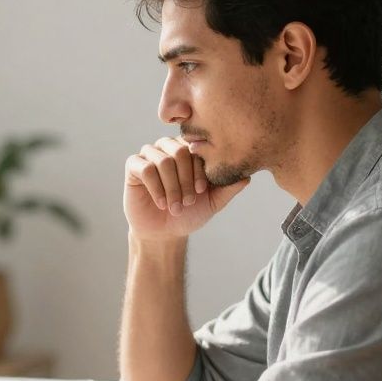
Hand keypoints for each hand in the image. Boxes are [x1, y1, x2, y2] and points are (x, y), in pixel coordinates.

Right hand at [124, 137, 248, 241]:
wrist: (164, 233)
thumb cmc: (189, 214)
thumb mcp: (213, 202)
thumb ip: (229, 187)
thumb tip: (247, 175)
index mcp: (189, 150)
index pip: (197, 148)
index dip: (200, 170)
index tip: (202, 191)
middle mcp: (169, 147)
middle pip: (180, 151)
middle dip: (186, 179)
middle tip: (188, 201)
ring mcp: (150, 154)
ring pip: (163, 161)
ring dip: (172, 187)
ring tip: (175, 207)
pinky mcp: (133, 165)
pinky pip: (146, 168)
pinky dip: (157, 188)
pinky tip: (162, 203)